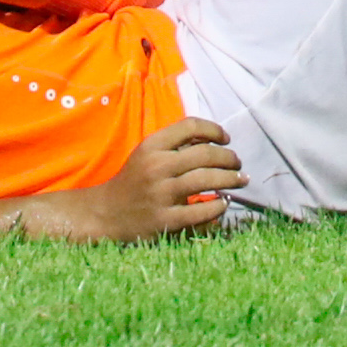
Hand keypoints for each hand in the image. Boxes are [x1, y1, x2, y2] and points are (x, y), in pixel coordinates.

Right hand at [37, 118, 243, 240]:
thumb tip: (215, 140)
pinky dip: (218, 206)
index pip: (190, 126)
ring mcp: (160, 194)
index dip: (214, 129)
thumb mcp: (147, 154)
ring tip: (241, 180)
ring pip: (207, 180)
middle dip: (229, 157)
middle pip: (205, 154)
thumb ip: (175, 144)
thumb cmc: (134, 180)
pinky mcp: (165, 220)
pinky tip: (223, 203)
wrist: (106, 213)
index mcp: (151, 146)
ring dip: (231, 179)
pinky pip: (200, 212)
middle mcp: (156, 167)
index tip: (226, 139)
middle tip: (238, 163)